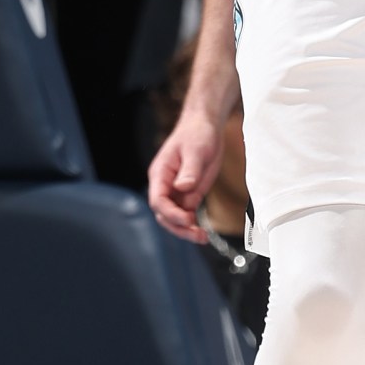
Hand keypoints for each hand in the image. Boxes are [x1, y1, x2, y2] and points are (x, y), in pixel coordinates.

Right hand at [147, 109, 223, 243]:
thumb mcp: (196, 150)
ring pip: (174, 218)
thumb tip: (182, 187)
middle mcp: (165, 185)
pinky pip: (186, 214)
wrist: (206, 126)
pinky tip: (202, 232)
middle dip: (178, 227)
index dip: (171, 213)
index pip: (158, 200)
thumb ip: (189, 170)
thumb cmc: (197, 133)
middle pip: (164, 214)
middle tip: (196, 234)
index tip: (188, 219)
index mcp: (161, 173)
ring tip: (202, 237)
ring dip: (185, 230)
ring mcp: (176, 191)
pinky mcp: (188, 194)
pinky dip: (192, 225)